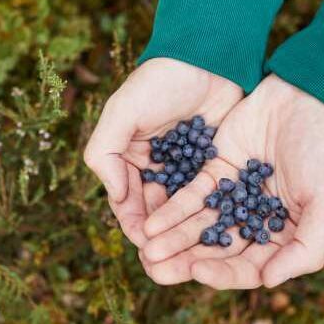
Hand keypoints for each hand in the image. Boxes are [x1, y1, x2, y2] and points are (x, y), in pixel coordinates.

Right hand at [83, 58, 242, 279]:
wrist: (208, 56)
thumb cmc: (160, 81)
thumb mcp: (122, 111)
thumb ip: (105, 152)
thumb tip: (113, 197)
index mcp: (128, 159)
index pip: (127, 203)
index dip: (135, 228)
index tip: (145, 249)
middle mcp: (155, 168)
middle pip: (155, 214)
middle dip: (161, 241)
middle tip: (169, 267)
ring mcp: (186, 168)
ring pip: (183, 212)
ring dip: (185, 237)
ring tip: (194, 261)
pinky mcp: (215, 166)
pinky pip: (209, 198)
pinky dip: (210, 218)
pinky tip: (218, 238)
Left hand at [140, 74, 323, 288]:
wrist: (309, 97)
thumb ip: (307, 247)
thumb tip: (268, 281)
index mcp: (283, 237)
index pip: (248, 267)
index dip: (222, 273)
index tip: (197, 271)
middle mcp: (254, 222)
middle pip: (215, 252)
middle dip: (185, 263)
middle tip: (155, 271)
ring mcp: (232, 198)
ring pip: (198, 228)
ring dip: (172, 241)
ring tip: (146, 252)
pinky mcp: (215, 173)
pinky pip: (189, 198)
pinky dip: (170, 212)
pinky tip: (151, 224)